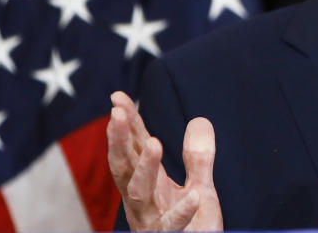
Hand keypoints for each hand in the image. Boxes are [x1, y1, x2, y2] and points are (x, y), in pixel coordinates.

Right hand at [107, 91, 223, 230]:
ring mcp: (152, 222)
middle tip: (118, 113)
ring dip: (145, 169)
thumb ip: (198, 158)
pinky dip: (182, 212)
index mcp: (148, 186)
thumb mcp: (199, 188)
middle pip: (124, 167)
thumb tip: (199, 120)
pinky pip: (173, 227)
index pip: (132, 149)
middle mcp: (142, 202)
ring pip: (139, 194)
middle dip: (119, 140)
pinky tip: (195, 196)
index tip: (118, 98)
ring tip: (155, 142)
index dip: (126, 124)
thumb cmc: (193, 230)